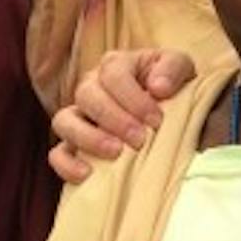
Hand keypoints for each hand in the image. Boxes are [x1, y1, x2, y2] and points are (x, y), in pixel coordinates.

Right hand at [48, 48, 199, 181]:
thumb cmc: (174, 89)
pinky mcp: (74, 145)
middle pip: (86, 95)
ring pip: (64, 121)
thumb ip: (174, 68)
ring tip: (115, 154)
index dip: (133, 98)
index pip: (113, 74)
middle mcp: (91, 86)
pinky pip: (57, 153)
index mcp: (116, 65)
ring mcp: (79, 116)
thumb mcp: (183, 69)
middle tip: (139, 140)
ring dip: (88, 138)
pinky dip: (66, 164)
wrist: (175, 115)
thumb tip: (158, 86)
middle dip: (113, 118)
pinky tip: (88, 174)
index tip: (156, 120)